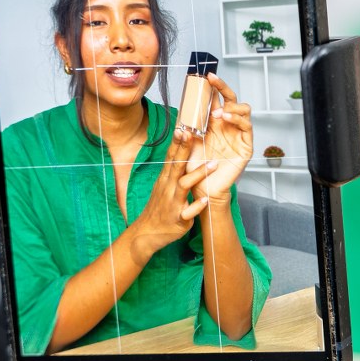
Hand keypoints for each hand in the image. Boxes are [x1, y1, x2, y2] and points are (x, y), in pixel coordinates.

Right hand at [128, 127, 216, 257]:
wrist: (147, 234)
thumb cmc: (159, 208)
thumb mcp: (163, 187)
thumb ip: (173, 171)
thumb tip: (180, 152)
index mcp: (165, 180)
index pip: (171, 158)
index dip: (177, 142)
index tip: (183, 126)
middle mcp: (168, 188)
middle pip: (176, 165)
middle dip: (184, 149)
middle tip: (194, 133)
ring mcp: (172, 203)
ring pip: (184, 185)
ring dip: (197, 174)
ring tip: (213, 163)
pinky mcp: (178, 219)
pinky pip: (188, 212)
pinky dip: (196, 206)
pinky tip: (205, 200)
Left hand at [190, 73, 254, 201]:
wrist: (202, 187)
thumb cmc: (195, 167)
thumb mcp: (188, 142)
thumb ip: (187, 126)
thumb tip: (182, 108)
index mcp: (214, 122)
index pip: (216, 99)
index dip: (212, 87)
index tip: (204, 76)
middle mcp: (228, 125)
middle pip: (232, 99)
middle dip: (223, 87)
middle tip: (212, 80)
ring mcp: (238, 134)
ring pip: (244, 110)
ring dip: (232, 106)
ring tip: (218, 112)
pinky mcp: (245, 146)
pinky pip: (248, 127)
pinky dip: (238, 119)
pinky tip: (226, 118)